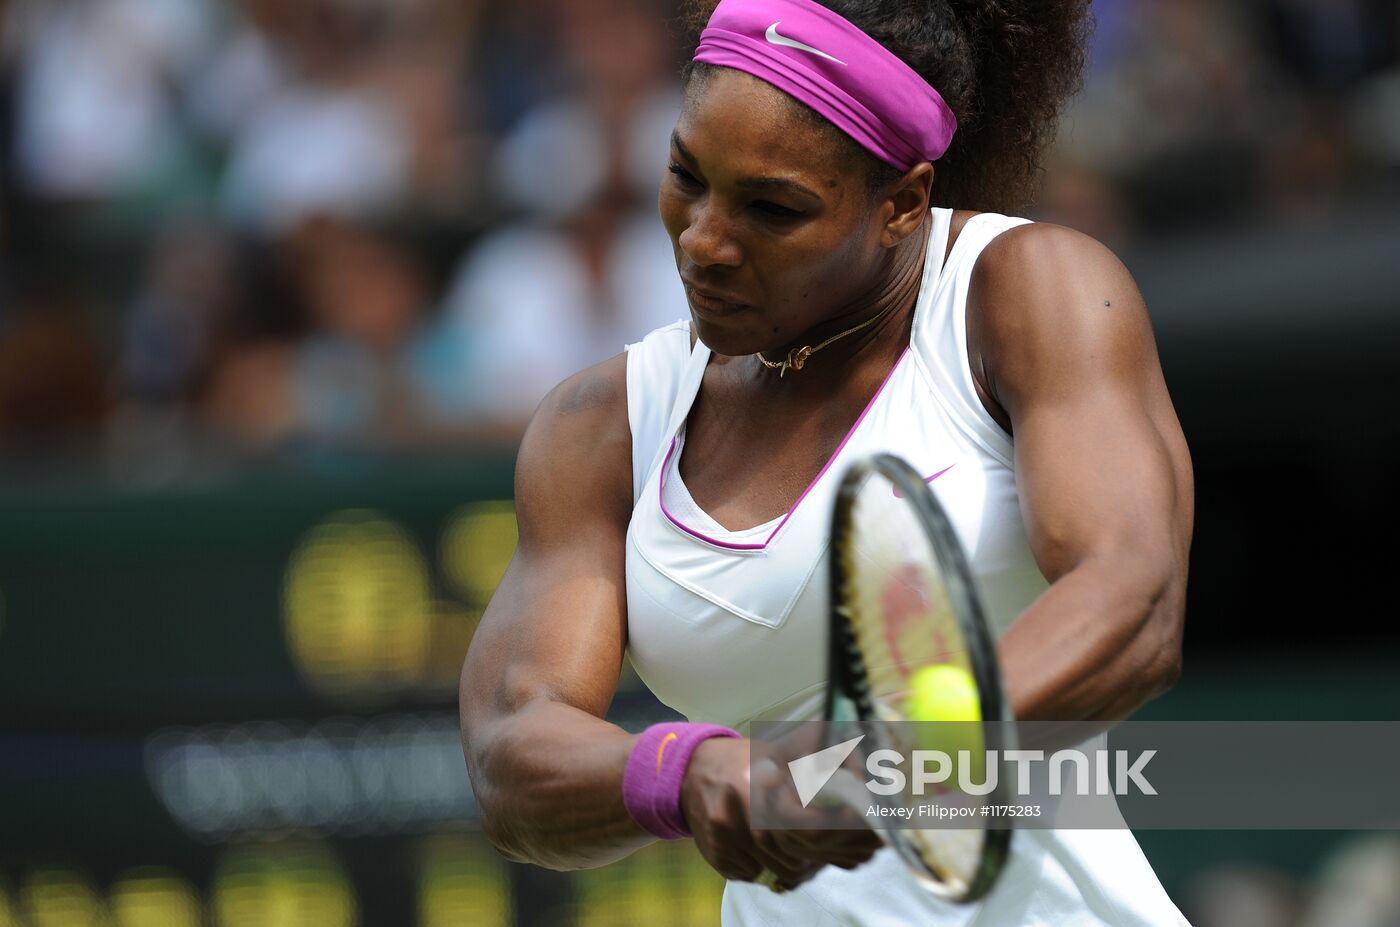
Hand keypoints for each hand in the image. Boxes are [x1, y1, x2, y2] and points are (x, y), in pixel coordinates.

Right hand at [679, 737, 882, 891]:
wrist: (689, 772)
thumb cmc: (743, 760)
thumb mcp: (778, 749)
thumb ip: (815, 751)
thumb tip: (858, 751)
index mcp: (754, 785)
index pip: (807, 828)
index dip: (841, 832)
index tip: (866, 825)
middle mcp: (735, 817)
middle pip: (798, 855)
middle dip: (833, 851)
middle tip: (862, 845)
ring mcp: (724, 842)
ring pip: (784, 870)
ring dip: (810, 863)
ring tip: (829, 848)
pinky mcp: (718, 859)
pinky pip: (762, 875)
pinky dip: (782, 867)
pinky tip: (794, 852)